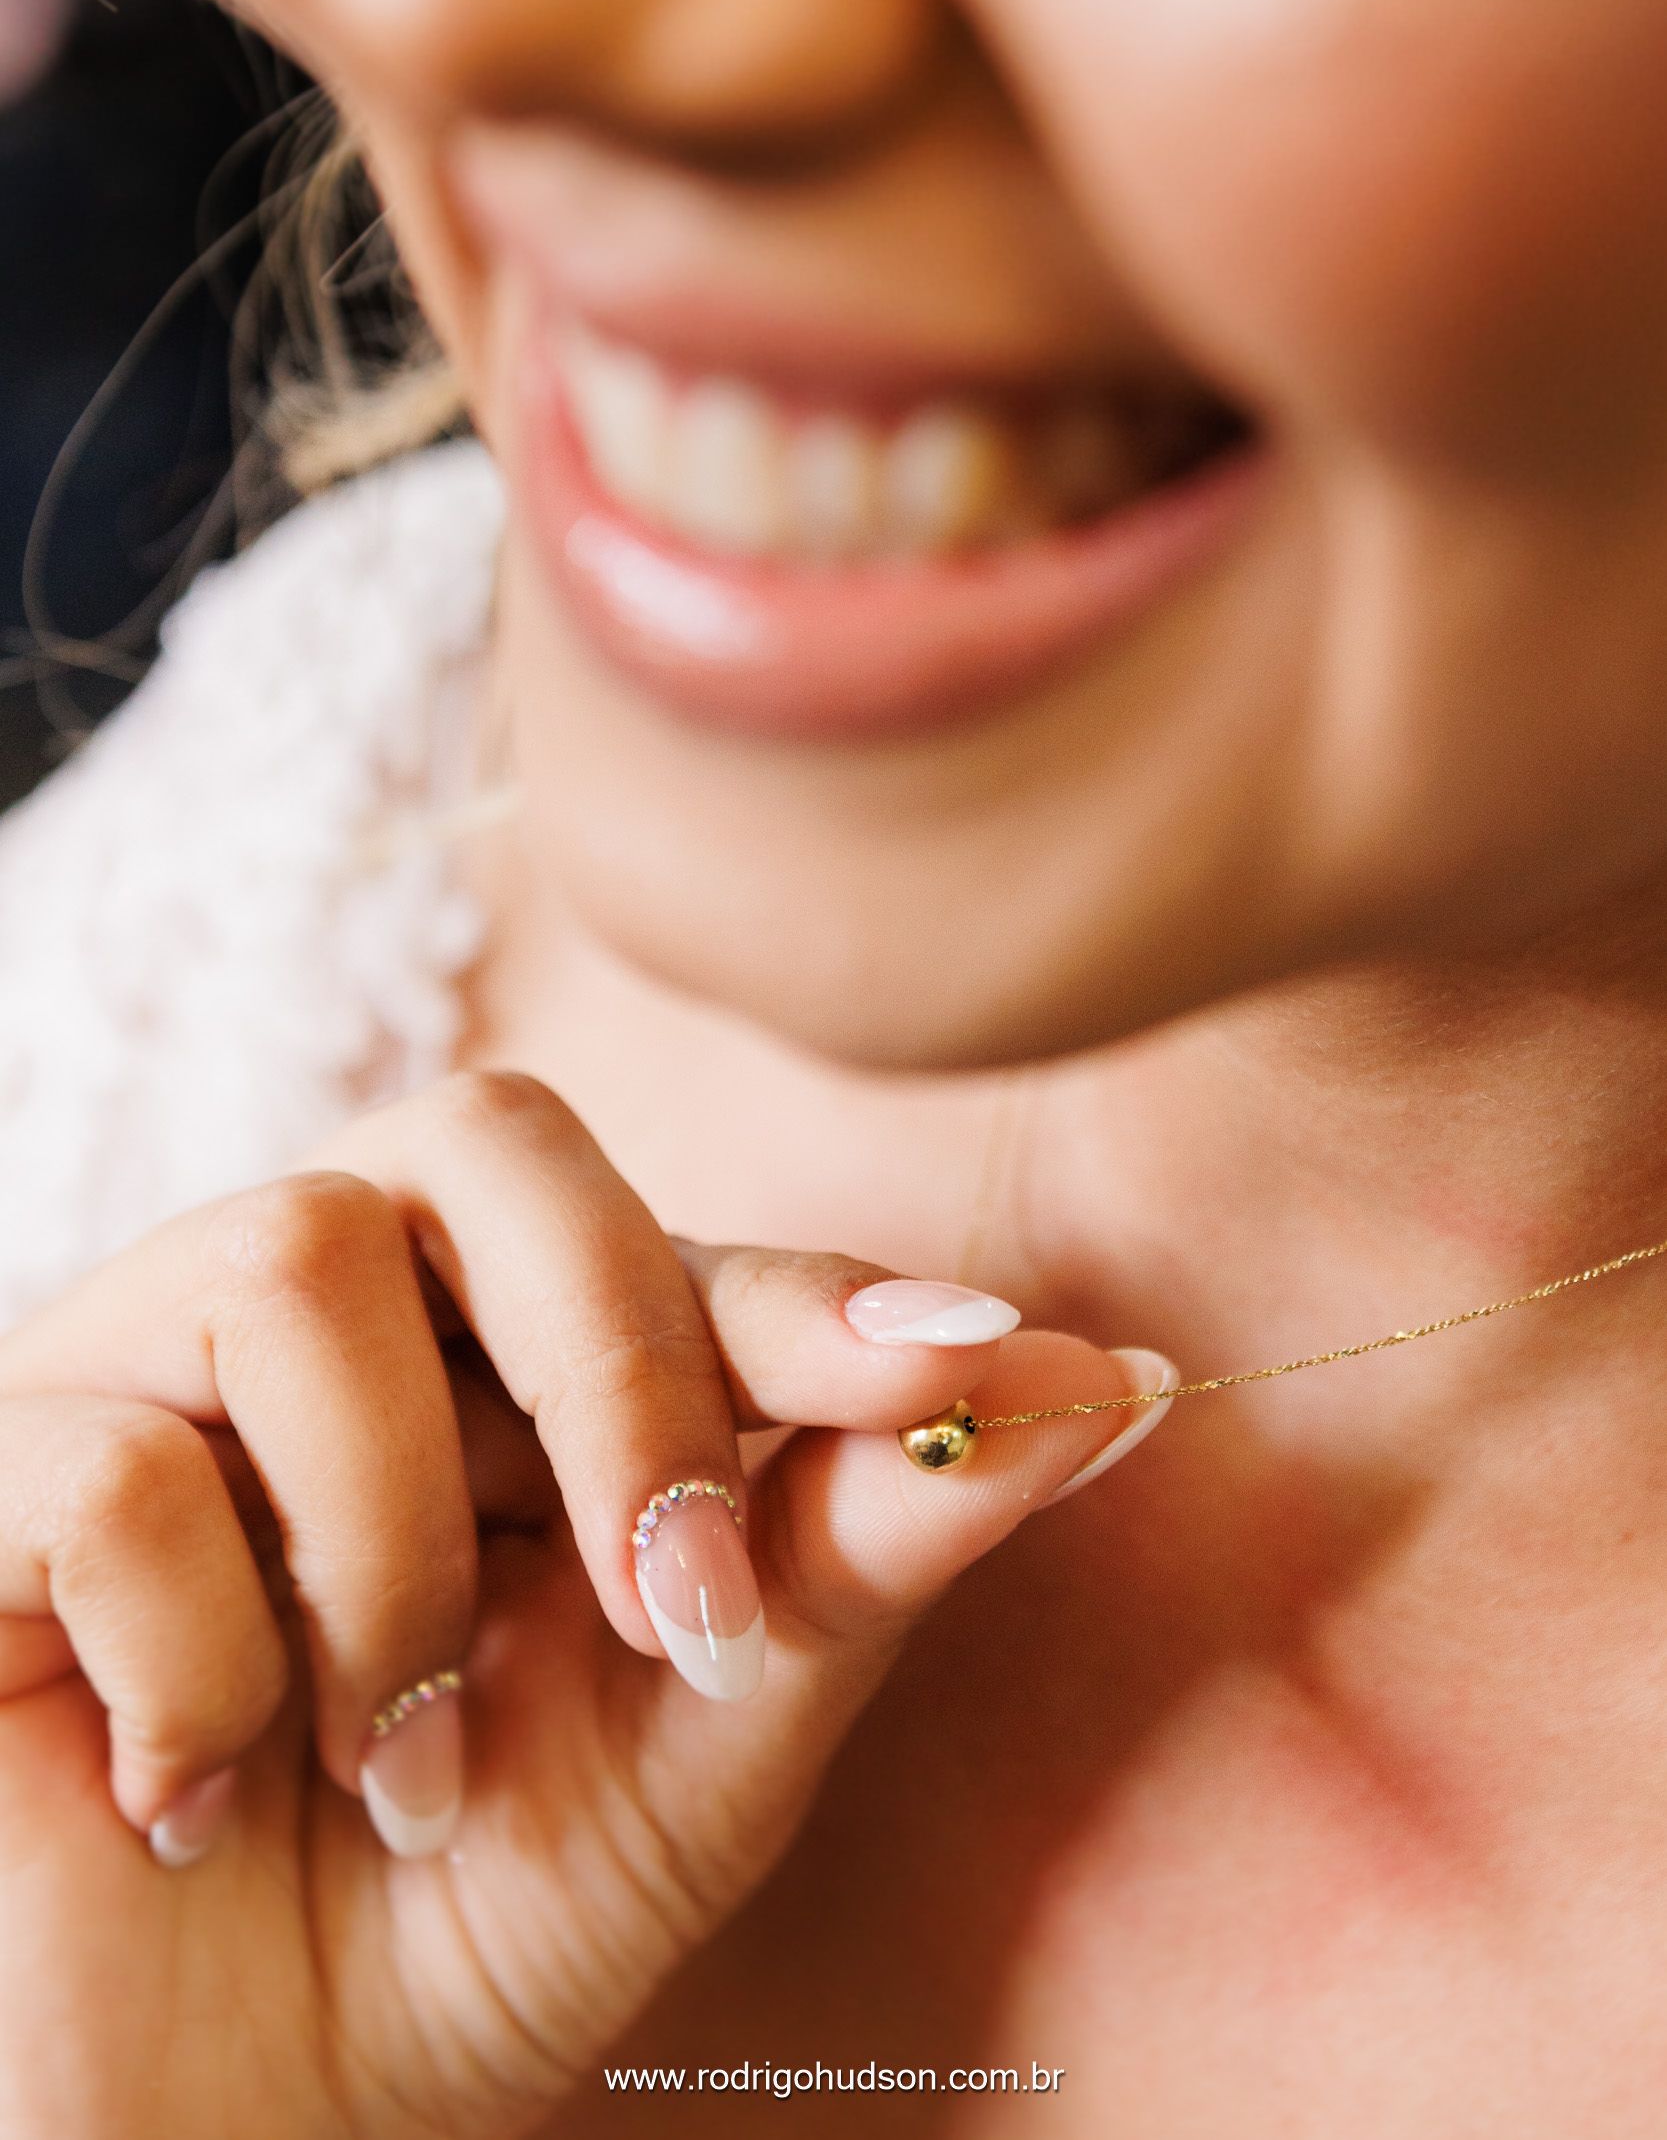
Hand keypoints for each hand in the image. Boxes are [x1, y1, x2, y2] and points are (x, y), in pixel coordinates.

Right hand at [0, 1071, 1167, 2139]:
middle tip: (680, 1605)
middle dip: (618, 1365)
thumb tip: (1109, 1387)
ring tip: (395, 1762)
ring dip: (394, 1554)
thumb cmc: (469, 1919)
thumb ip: (867, 1551)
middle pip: (486, 1146)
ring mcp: (147, 1379)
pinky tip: (199, 1798)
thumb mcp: (704, 1742)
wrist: (218, 2127)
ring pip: (297, 1267)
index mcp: (504, 1358)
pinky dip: (208, 1659)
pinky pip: (116, 1470)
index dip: (815, 1298)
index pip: (667, 1242)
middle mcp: (332, 1321)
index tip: (981, 1373)